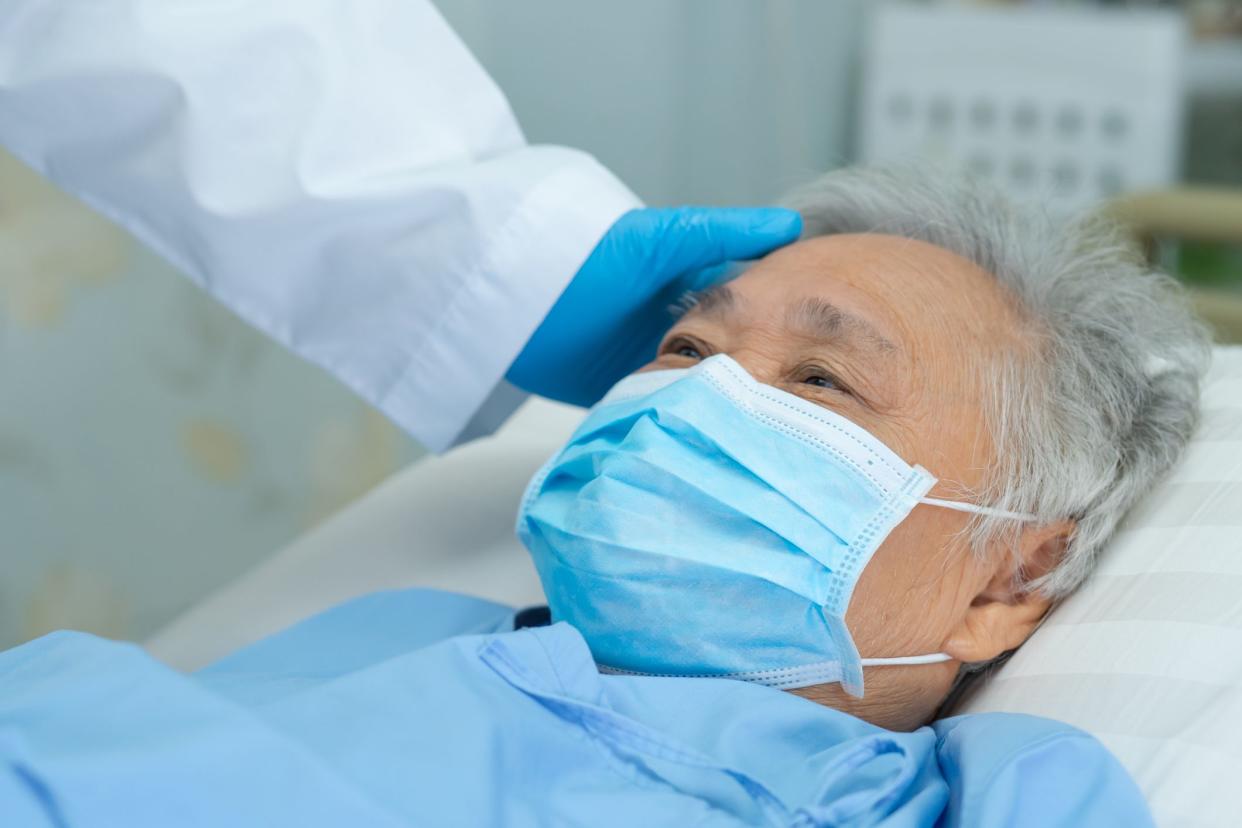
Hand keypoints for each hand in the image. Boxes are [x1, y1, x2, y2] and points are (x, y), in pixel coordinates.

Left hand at [506, 206, 801, 405]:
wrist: (515, 298)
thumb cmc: (589, 255)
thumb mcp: (664, 239)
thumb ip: (724, 234)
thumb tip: (792, 224)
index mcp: (691, 287)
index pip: (753, 308)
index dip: (785, 326)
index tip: (822, 349)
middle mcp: (678, 327)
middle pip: (733, 354)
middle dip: (758, 375)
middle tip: (801, 409)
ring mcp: (652, 361)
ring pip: (702, 387)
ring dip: (723, 406)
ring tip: (767, 433)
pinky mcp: (624, 392)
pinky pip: (663, 412)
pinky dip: (682, 424)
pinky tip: (714, 443)